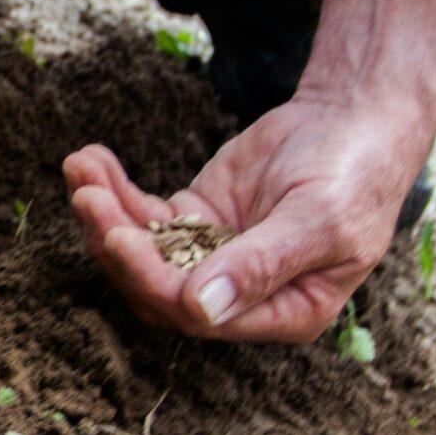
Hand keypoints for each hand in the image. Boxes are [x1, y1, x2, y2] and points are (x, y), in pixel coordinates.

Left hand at [62, 85, 434, 341]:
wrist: (356, 120)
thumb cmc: (354, 175)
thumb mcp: (319, 221)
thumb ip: (261, 265)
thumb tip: (201, 309)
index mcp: (281, 313)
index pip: (198, 314)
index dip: (152, 280)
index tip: (120, 236)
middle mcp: (240, 295)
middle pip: (157, 286)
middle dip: (116, 243)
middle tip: (87, 197)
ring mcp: (211, 256)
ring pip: (141, 250)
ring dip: (104, 214)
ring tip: (79, 169)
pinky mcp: (194, 219)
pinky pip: (143, 214)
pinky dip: (114, 190)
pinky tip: (90, 160)